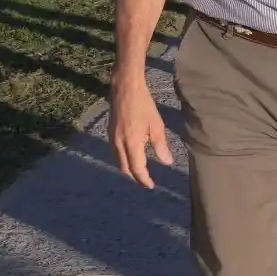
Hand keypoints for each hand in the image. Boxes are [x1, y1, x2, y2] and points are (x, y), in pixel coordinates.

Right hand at [110, 72, 172, 188]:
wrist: (125, 89)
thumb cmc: (144, 106)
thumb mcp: (156, 125)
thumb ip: (161, 146)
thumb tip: (167, 162)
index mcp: (131, 143)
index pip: (137, 168)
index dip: (144, 179)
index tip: (152, 186)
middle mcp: (118, 145)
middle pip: (125, 168)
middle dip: (135, 177)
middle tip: (146, 182)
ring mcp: (112, 140)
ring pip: (119, 162)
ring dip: (129, 170)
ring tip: (140, 173)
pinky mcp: (110, 134)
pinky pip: (116, 154)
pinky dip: (124, 160)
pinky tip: (131, 158)